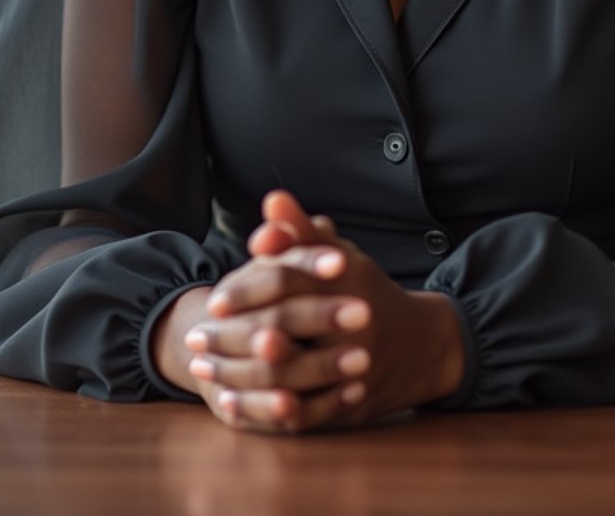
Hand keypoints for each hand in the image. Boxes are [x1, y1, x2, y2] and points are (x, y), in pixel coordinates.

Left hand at [184, 190, 463, 432]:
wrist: (419, 345)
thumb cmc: (363, 290)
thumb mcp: (338, 254)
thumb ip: (302, 231)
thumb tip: (272, 202)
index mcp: (349, 279)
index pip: (290, 280)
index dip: (248, 291)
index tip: (212, 302)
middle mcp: (355, 323)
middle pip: (285, 328)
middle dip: (233, 335)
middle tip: (195, 338)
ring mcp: (355, 367)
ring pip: (289, 375)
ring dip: (239, 374)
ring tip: (203, 369)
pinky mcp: (351, 404)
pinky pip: (303, 413)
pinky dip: (263, 410)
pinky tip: (230, 403)